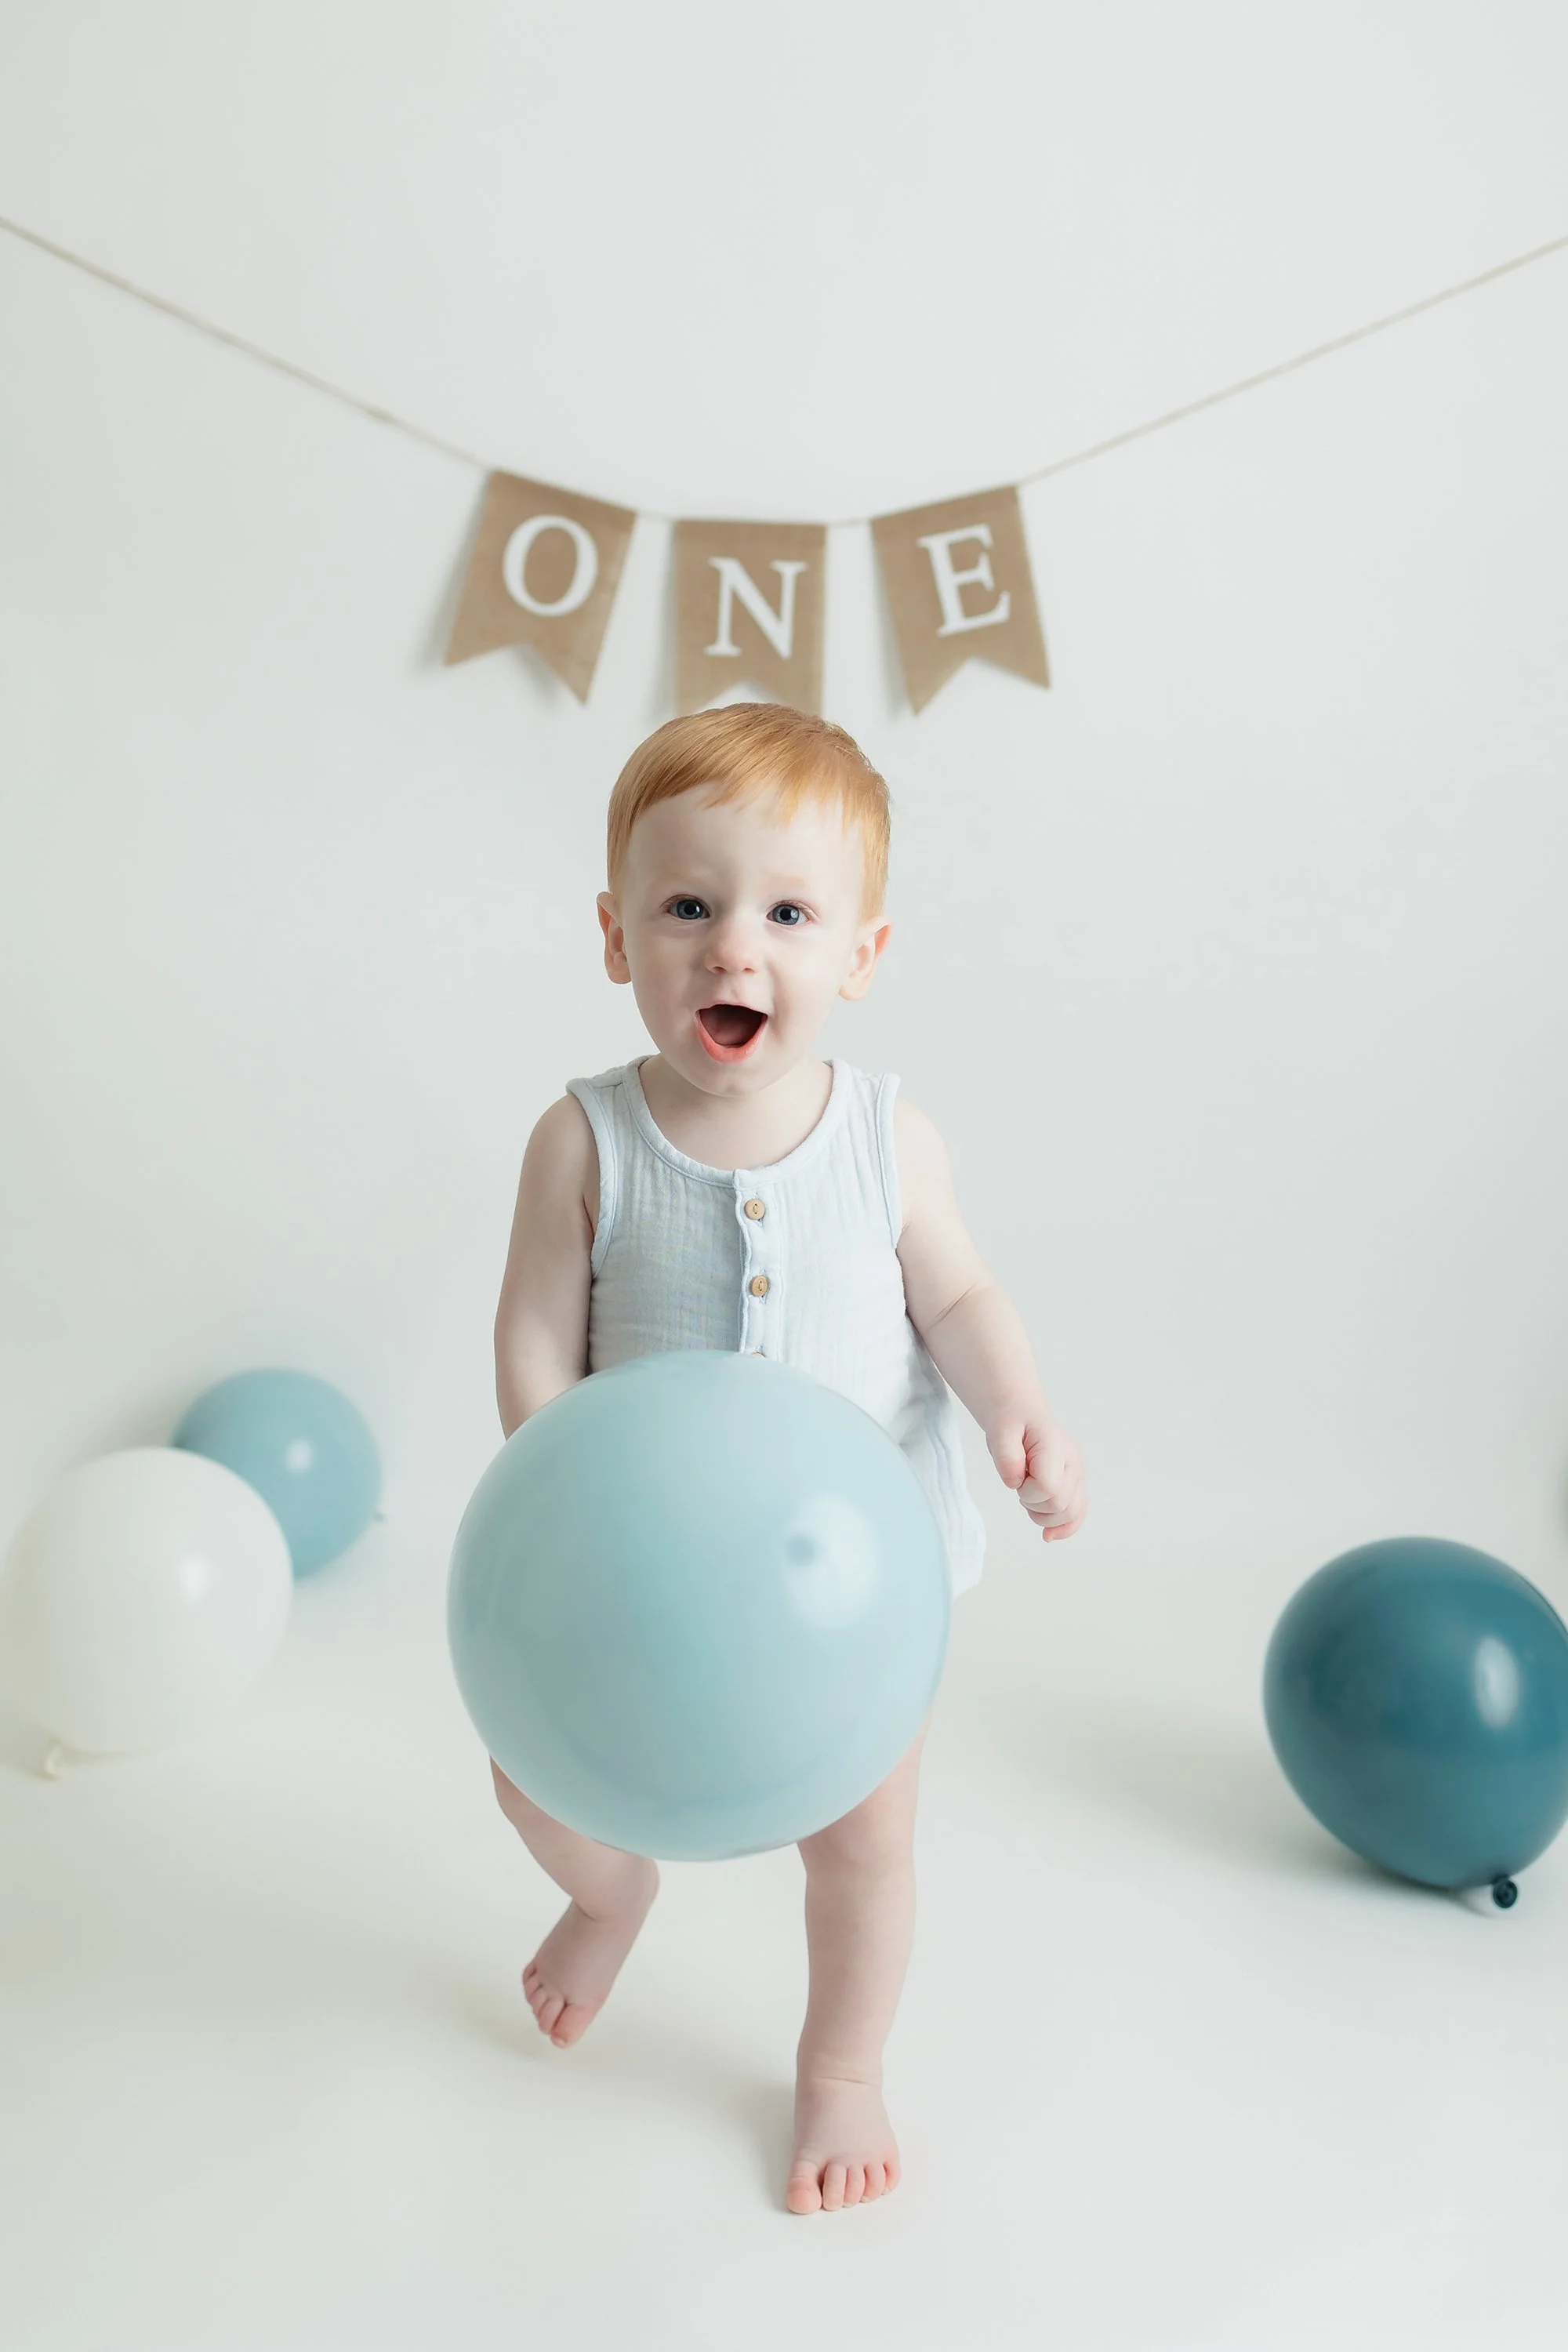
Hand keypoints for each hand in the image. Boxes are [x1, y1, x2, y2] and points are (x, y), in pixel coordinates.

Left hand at [987, 1412, 1086, 1543]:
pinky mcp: (1075, 1486)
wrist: (1020, 1415)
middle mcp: (1073, 1462)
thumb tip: (1015, 1483)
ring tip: (1029, 1497)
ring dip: (1045, 1516)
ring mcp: (1077, 1475)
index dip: (1028, 1491)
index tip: (1016, 1479)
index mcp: (1056, 1447)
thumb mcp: (1000, 1432)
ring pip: (1072, 1513)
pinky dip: (1065, 1527)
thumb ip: (1006, 1456)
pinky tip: (1049, 1535)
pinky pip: (1079, 1513)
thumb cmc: (1011, 1424)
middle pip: (1061, 1505)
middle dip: (1034, 1504)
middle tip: (1020, 1485)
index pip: (1049, 1487)